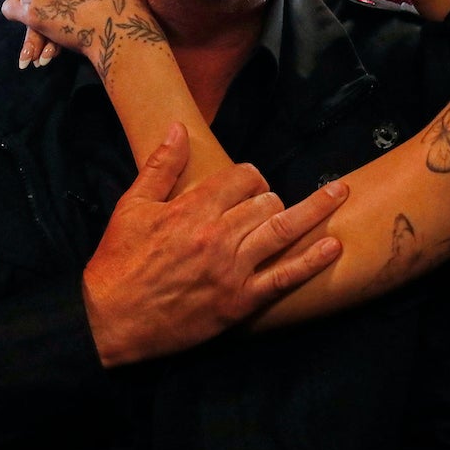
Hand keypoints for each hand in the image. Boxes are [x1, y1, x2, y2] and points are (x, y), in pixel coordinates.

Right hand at [83, 123, 347, 364]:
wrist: (110, 321)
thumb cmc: (118, 262)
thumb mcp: (131, 206)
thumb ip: (160, 166)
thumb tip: (178, 128)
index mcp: (192, 209)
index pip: (241, 176)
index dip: (249, 176)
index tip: (247, 183)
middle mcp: (217, 236)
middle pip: (266, 200)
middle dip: (270, 195)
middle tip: (266, 203)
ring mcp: (232, 270)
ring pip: (282, 230)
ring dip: (314, 210)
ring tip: (339, 194)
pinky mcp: (240, 301)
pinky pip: (285, 277)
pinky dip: (312, 261)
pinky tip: (333, 246)